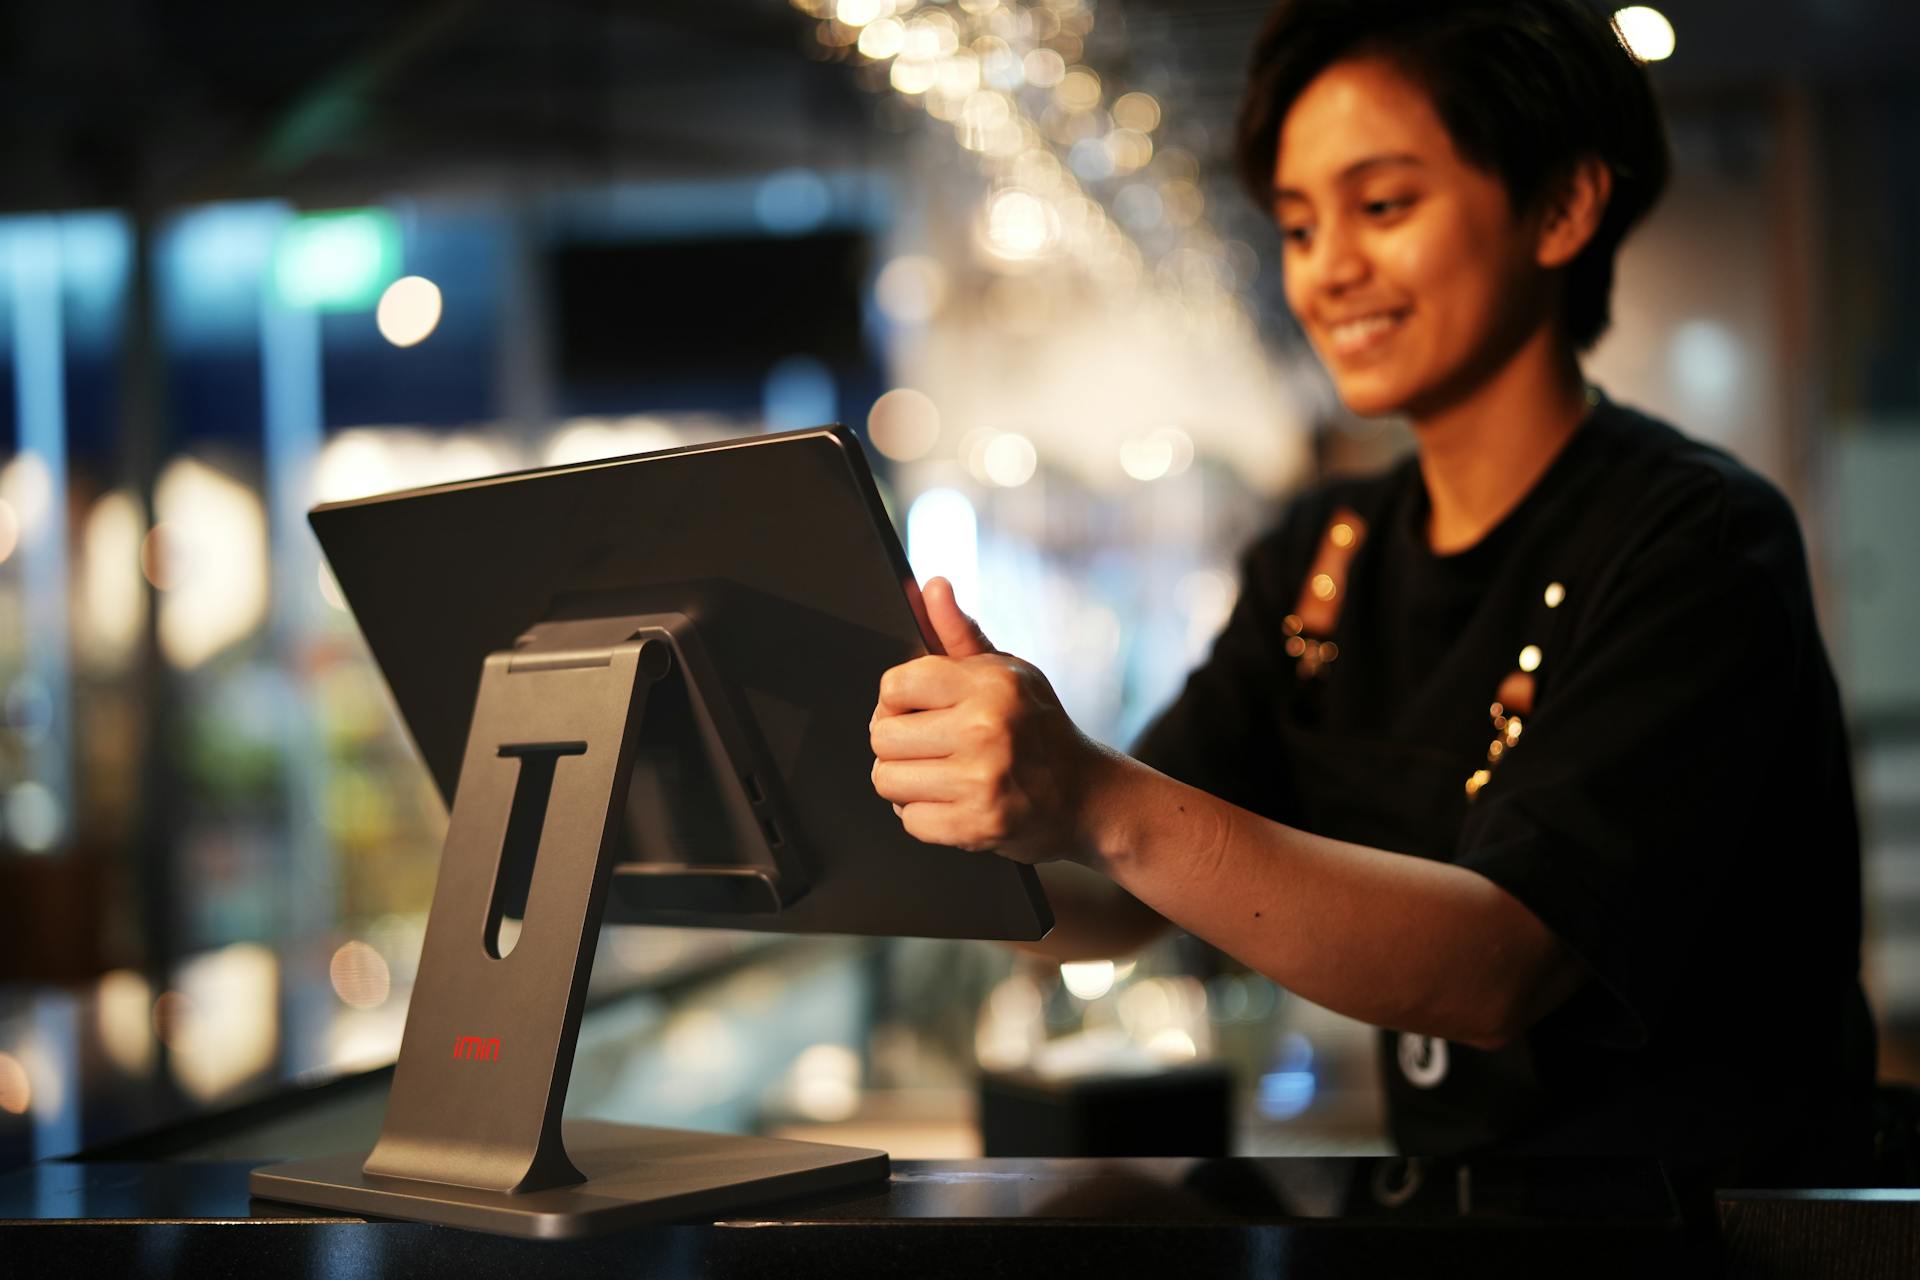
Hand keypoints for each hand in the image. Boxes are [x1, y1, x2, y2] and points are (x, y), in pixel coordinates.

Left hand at [870, 578, 1106, 863]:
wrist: (1088, 796)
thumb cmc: (1040, 729)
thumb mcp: (1007, 672)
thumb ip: (959, 633)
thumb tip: (932, 587)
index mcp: (990, 684)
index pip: (894, 686)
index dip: (897, 701)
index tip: (917, 709)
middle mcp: (986, 728)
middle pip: (881, 736)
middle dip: (897, 744)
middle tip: (931, 746)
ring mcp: (982, 780)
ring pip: (887, 780)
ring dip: (906, 782)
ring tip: (941, 774)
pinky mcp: (977, 825)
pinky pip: (909, 820)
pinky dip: (925, 815)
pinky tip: (953, 802)